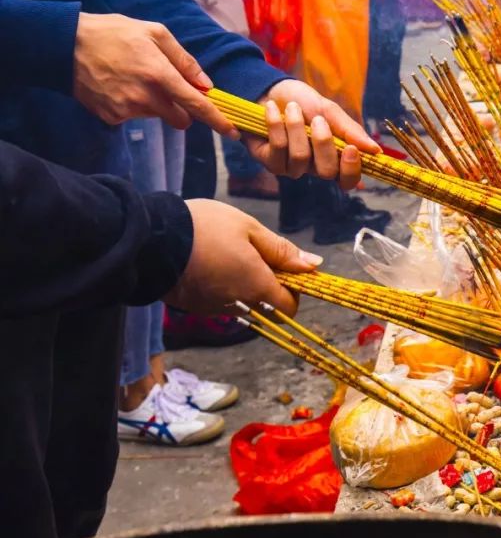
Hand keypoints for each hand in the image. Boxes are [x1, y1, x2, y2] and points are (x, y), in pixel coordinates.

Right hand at [73, 13, 236, 136]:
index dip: (217, 120)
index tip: (232, 131)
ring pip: (157, 116)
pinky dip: (134, 105)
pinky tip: (119, 85)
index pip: (197, 105)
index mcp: (159, 74)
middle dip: (183, 110)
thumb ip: (184, 60)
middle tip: (170, 88)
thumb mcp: (155, 32)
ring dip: (156, 103)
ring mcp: (126, 110)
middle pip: (180, 119)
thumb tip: (206, 85)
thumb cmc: (114, 33)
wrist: (64, 44)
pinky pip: (134, 116)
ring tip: (135, 77)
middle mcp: (144, 97)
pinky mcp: (110, 117)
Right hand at [165, 199, 321, 316]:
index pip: (289, 308)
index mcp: (256, 288)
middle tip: (257, 257)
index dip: (293, 290)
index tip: (285, 267)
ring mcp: (214, 309)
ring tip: (229, 254)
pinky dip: (224, 288)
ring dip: (246, 287)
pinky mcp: (195, 306)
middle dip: (270, 287)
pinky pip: (221, 302)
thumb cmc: (205, 227)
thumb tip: (313, 265)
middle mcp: (237, 306)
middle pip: (267, 309)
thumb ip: (282, 250)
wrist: (150, 237)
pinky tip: (212, 263)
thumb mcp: (249, 229)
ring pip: (244, 305)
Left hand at [248, 79, 378, 189]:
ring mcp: (292, 167)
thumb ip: (350, 131)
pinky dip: (276, 125)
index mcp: (334, 157)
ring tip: (292, 108)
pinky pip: (278, 149)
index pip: (348, 180)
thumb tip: (376, 150)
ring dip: (296, 127)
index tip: (351, 149)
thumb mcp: (330, 111)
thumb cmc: (303, 102)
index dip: (351, 170)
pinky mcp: (270, 162)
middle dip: (323, 143)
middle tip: (317, 119)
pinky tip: (273, 110)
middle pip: (326, 172)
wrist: (271, 91)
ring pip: (300, 158)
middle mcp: (314, 167)